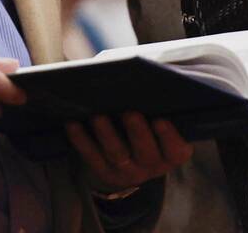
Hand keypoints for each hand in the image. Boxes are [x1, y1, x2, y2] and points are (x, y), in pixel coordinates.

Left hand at [66, 112, 193, 193]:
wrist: (141, 159)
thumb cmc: (158, 124)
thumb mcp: (172, 120)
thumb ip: (168, 105)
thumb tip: (156, 75)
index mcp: (175, 154)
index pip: (175, 148)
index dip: (168, 136)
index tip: (160, 119)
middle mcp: (153, 166)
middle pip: (144, 151)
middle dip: (136, 132)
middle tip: (129, 112)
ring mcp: (128, 172)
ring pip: (116, 153)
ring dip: (106, 134)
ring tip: (98, 115)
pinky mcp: (105, 172)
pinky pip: (91, 156)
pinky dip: (81, 139)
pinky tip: (72, 123)